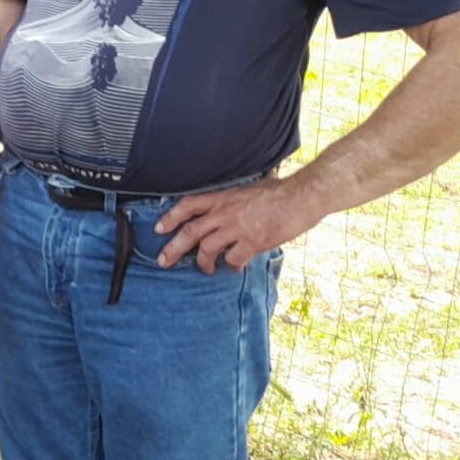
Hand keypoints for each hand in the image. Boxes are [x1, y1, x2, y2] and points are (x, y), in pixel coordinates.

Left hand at [153, 176, 325, 270]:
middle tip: (163, 261)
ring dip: (203, 262)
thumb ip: (234, 200)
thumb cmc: (279, 192)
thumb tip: (230, 206)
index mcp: (222, 198)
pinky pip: (233, 259)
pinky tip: (236, 268)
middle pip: (190, 232)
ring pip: (207, 249)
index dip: (170, 217)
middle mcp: (224, 213)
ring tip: (206, 269)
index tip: (159, 229)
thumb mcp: (248, 189)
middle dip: (173, 248)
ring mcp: (237, 228)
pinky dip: (232, 266)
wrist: (300, 197)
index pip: (188, 205)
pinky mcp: (252, 242)